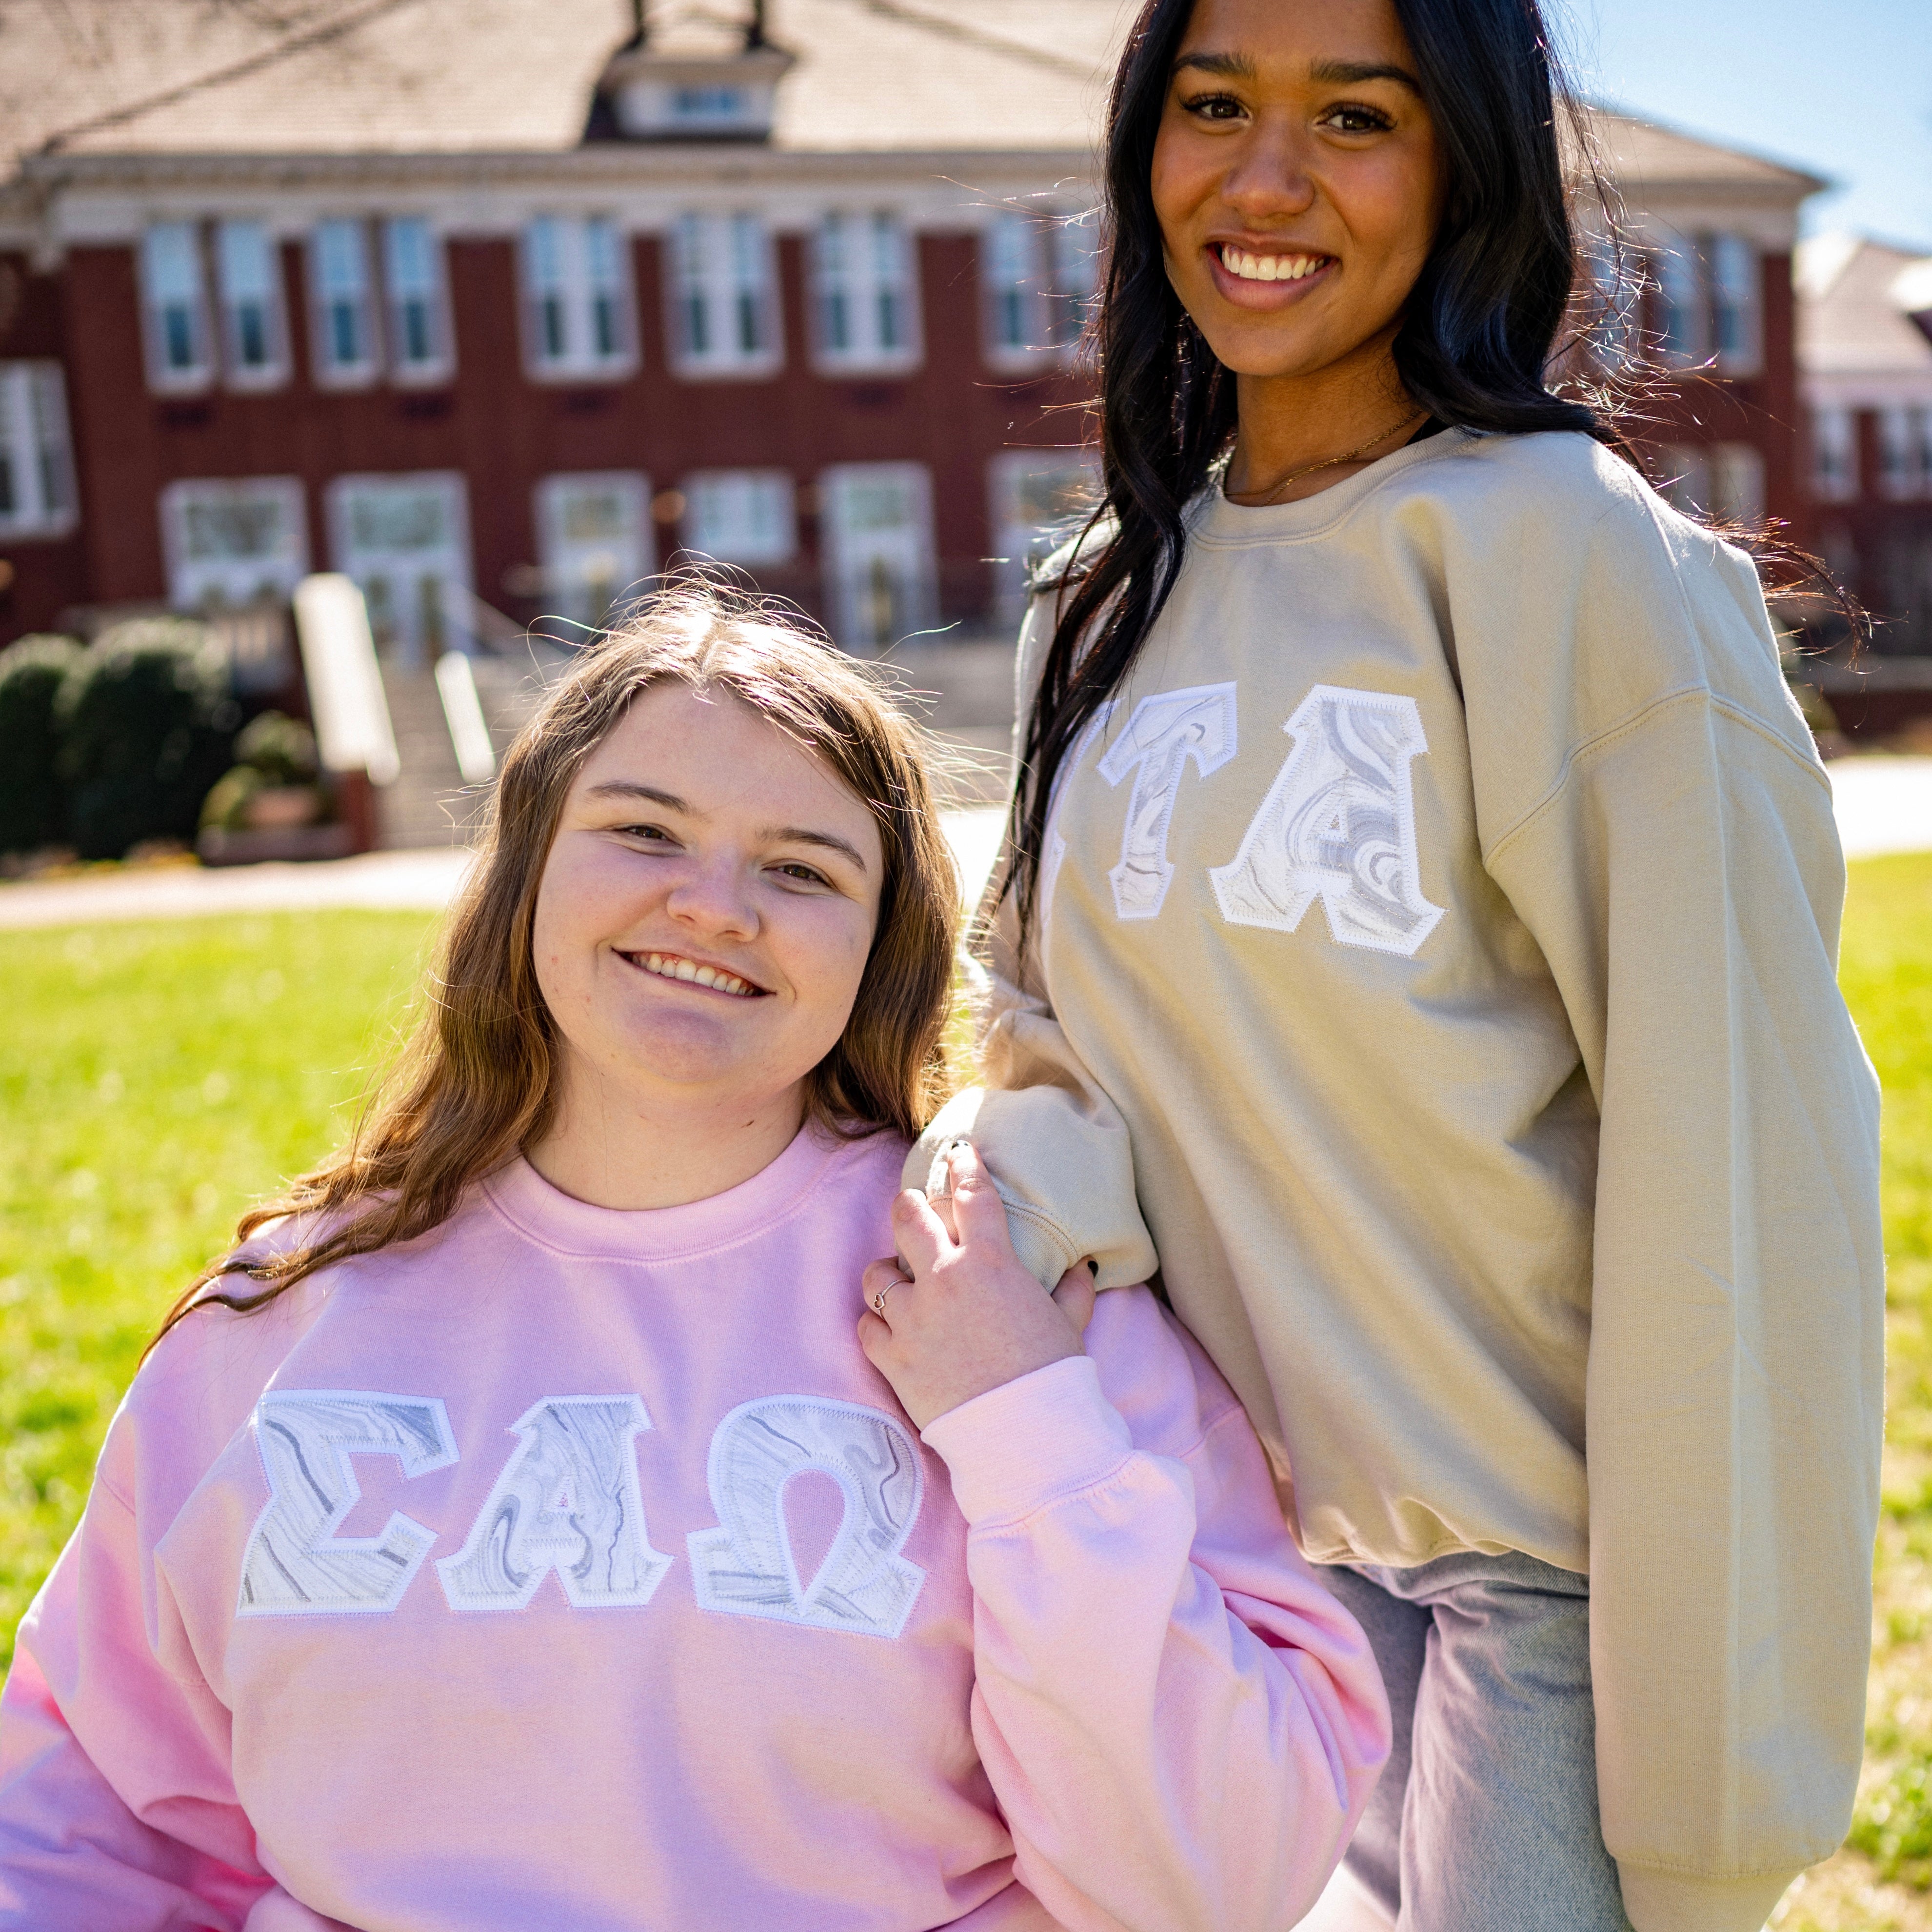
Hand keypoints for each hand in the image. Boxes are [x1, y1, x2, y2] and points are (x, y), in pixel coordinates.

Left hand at [859, 1142, 1096, 1430]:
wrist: (1025, 1435)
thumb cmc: (1053, 1377)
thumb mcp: (1068, 1326)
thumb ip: (1070, 1293)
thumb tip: (1080, 1271)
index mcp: (990, 1263)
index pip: (972, 1196)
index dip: (964, 1168)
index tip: (958, 1155)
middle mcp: (944, 1280)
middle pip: (908, 1218)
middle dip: (907, 1206)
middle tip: (910, 1207)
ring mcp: (912, 1318)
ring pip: (876, 1275)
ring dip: (886, 1275)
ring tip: (898, 1283)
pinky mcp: (892, 1358)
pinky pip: (866, 1327)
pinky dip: (877, 1326)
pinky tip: (891, 1330)